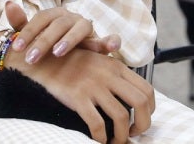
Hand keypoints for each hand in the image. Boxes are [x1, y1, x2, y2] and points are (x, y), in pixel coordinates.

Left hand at [4, 1, 119, 63]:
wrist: (69, 54)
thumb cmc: (48, 44)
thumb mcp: (33, 35)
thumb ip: (21, 23)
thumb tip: (9, 4)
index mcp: (55, 15)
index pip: (40, 19)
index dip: (28, 32)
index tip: (16, 48)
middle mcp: (72, 18)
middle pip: (58, 24)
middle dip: (43, 41)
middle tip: (31, 58)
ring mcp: (87, 28)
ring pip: (82, 27)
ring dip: (70, 39)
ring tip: (58, 52)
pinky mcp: (101, 41)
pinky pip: (109, 38)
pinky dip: (111, 41)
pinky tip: (110, 49)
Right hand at [17, 46, 154, 143]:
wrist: (42, 58)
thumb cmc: (70, 60)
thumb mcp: (96, 58)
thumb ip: (115, 70)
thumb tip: (133, 89)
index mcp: (116, 66)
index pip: (147, 89)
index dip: (150, 109)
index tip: (142, 119)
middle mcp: (108, 75)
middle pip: (141, 103)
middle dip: (142, 125)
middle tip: (133, 134)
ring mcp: (93, 86)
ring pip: (121, 117)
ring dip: (122, 135)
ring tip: (116, 141)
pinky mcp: (78, 97)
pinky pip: (97, 123)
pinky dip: (101, 137)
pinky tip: (98, 140)